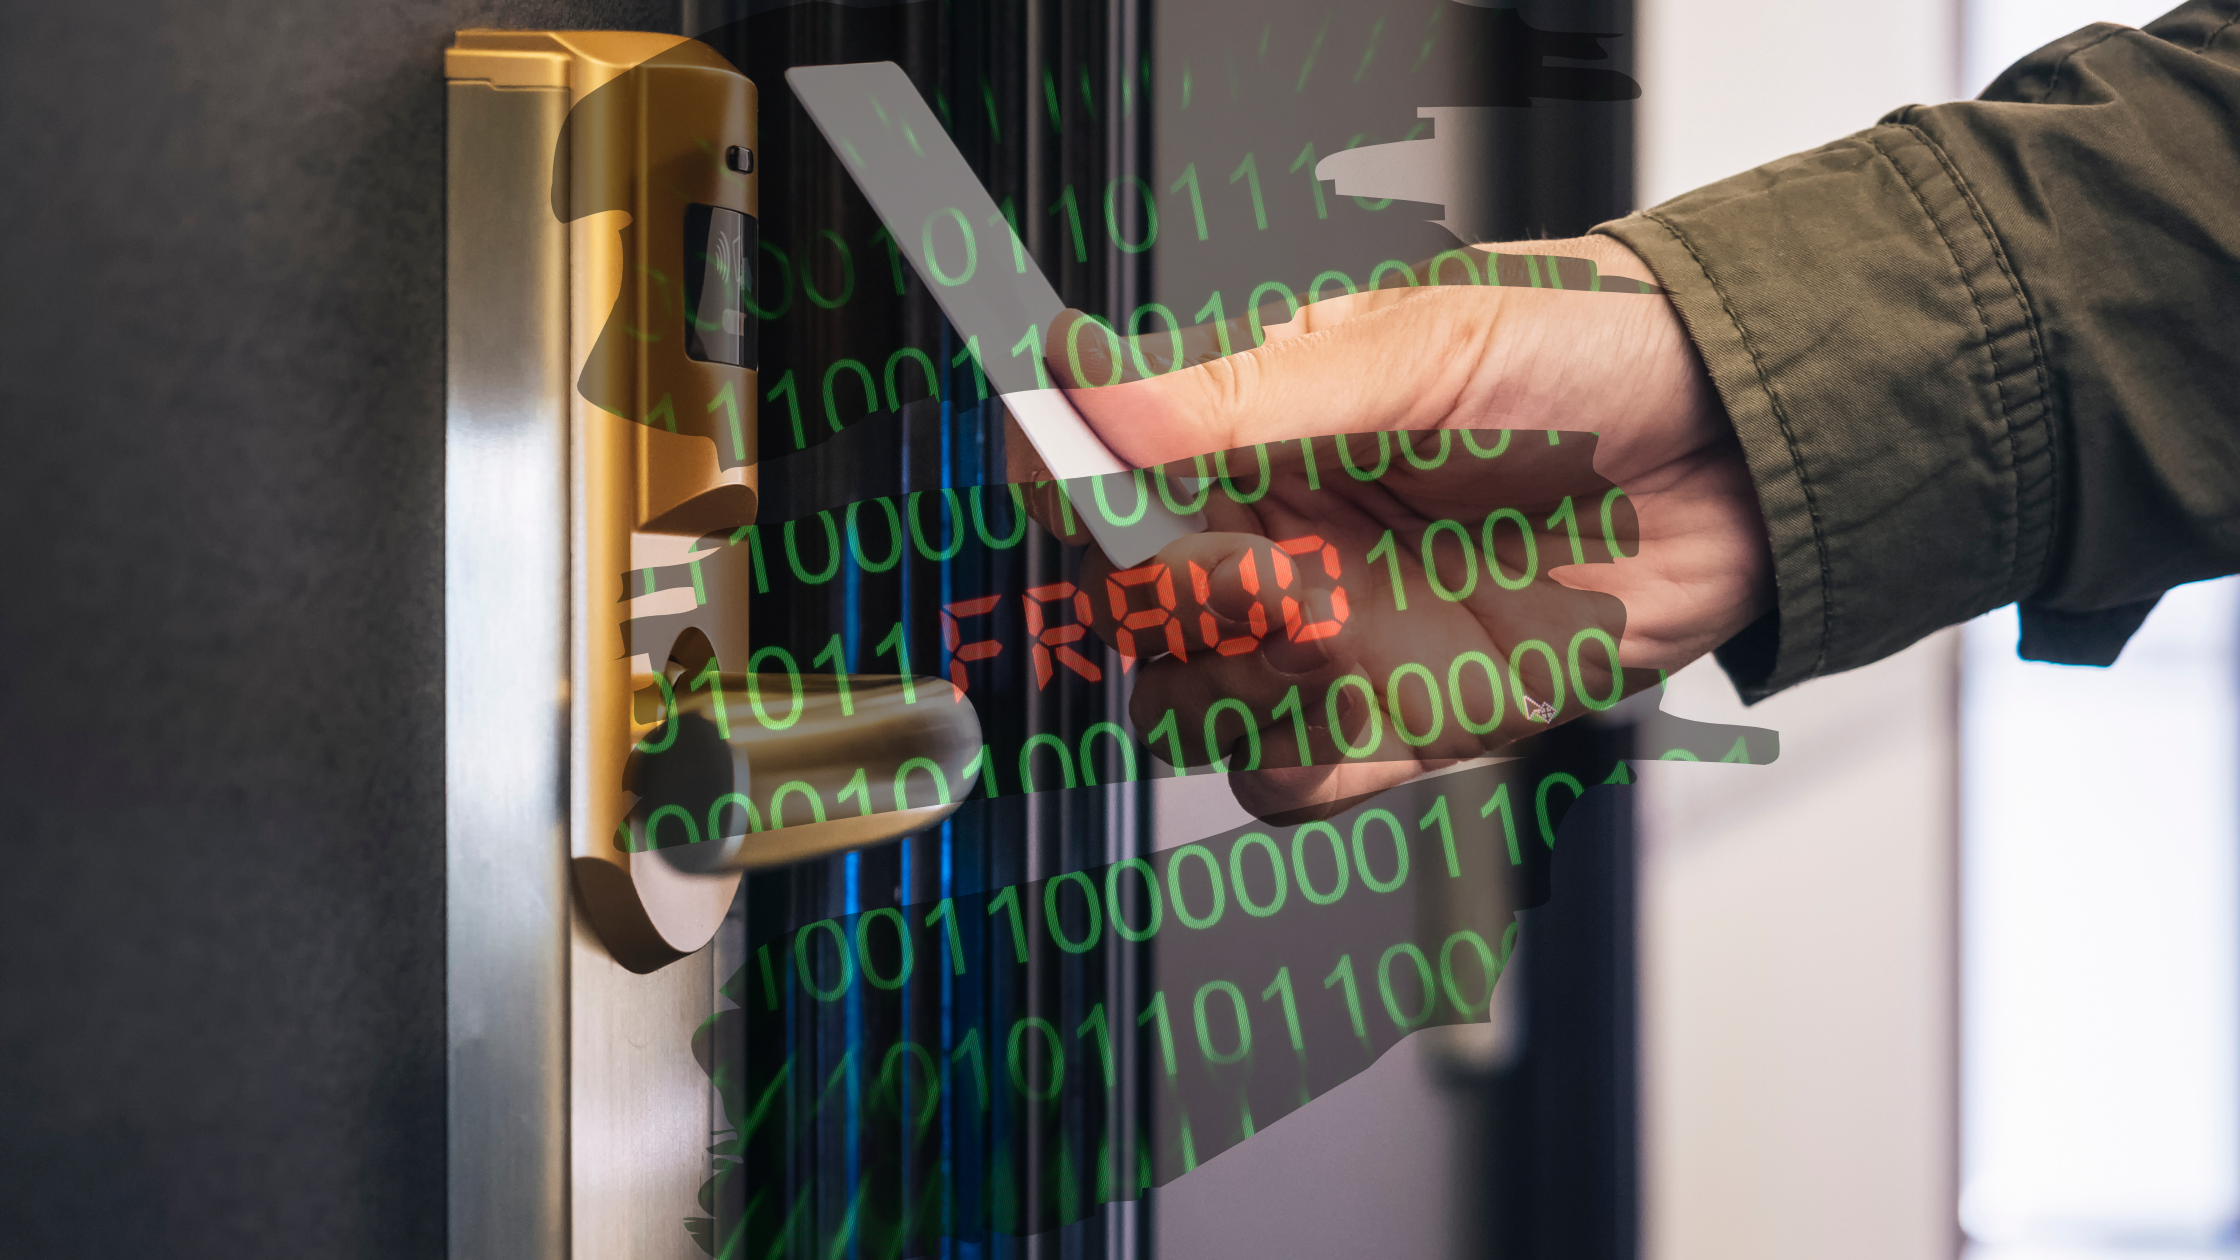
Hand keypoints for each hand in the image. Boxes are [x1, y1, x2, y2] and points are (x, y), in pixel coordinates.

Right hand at [1027, 235, 1774, 815]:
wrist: (1746, 454)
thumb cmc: (1598, 358)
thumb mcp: (1421, 348)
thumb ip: (1250, 392)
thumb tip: (1090, 384)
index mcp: (1255, 423)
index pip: (1095, 465)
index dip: (1059, 482)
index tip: (1065, 485)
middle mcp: (1275, 532)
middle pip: (1124, 603)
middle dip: (1168, 595)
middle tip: (1256, 563)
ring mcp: (1328, 633)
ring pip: (1183, 702)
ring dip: (1225, 681)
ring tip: (1324, 621)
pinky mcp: (1396, 718)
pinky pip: (1285, 779)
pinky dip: (1288, 759)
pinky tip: (1343, 698)